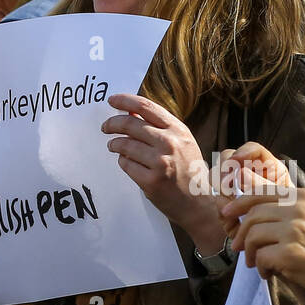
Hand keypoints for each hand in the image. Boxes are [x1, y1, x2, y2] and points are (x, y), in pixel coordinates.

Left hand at [102, 93, 221, 250]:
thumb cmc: (188, 171)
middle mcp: (170, 143)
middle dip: (112, 123)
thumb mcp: (182, 142)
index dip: (125, 101)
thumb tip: (130, 112)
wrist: (199, 204)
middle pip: (130, 124)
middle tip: (105, 127)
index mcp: (178, 130)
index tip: (112, 100)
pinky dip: (123, 162)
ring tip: (113, 146)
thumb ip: (159, 127)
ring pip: (124, 145)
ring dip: (114, 144)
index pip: (146, 107)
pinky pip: (126, 164)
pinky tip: (127, 163)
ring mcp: (160, 162)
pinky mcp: (151, 181)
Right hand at [216, 142, 293, 237]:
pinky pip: (215, 196)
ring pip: (216, 174)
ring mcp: (234, 186)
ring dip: (220, 187)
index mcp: (268, 169)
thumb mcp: (278, 200)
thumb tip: (240, 173)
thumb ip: (260, 186)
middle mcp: (248, 173)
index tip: (236, 161)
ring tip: (231, 202)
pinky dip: (221, 204)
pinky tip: (230, 214)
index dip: (243, 152)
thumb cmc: (284, 217)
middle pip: (228, 157)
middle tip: (227, 183)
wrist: (275, 241)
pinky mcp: (225, 201)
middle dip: (225, 169)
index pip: (253, 150)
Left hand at [225, 187, 304, 304]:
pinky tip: (269, 274)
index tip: (227, 214)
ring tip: (257, 264)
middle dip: (240, 232)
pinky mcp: (291, 254)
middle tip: (239, 247)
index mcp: (304, 197)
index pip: (260, 193)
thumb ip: (291, 212)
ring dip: (250, 253)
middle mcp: (298, 209)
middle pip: (252, 214)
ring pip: (252, 235)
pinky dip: (260, 267)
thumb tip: (255, 213)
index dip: (239, 203)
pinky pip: (261, 257)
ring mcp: (294, 230)